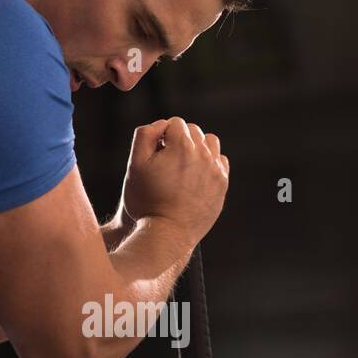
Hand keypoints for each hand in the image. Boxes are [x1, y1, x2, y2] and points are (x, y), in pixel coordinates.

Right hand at [121, 117, 228, 245]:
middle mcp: (203, 154)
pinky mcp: (222, 184)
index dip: (162, 135)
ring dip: (197, 148)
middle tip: (166, 162)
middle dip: (179, 140)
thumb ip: (144, 135)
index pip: (175, 123)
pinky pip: (220, 161)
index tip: (156, 154)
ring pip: (210, 142)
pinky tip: (195, 176)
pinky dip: (209, 163)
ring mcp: (216, 170)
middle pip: (193, 131)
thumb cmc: (146, 201)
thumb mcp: (135, 165)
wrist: (167, 234)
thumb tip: (161, 124)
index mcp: (182, 146)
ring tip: (183, 165)